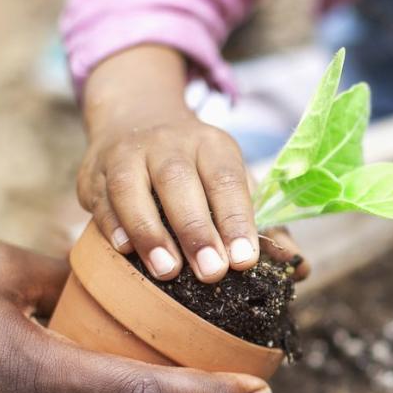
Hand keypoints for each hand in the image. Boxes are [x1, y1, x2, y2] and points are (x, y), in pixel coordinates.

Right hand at [79, 44, 267, 282]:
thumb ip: (263, 225)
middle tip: (212, 273)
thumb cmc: (196, 169)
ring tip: (167, 271)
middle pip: (179, 182)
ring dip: (150, 232)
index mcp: (212, 145)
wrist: (135, 119)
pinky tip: (125, 251)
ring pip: (132, 188)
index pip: (227, 180)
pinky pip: (100, 199)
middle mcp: (168, 143)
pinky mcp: (93, 172)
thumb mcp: (232, 182)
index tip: (246, 260)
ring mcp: (127, 154)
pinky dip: (112, 225)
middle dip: (196, 230)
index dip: (237, 220)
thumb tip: (298, 266)